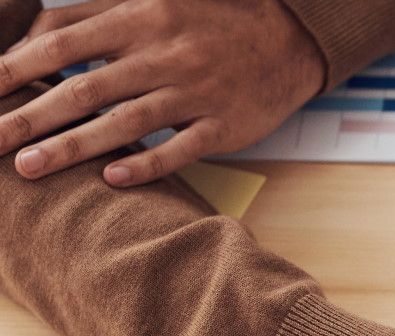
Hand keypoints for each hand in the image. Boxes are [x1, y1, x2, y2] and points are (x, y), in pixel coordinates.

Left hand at [0, 0, 323, 185]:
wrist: (288, 40)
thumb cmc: (207, 22)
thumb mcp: (149, 2)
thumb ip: (87, 17)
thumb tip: (27, 43)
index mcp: (139, 18)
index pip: (60, 42)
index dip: (14, 68)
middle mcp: (163, 55)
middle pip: (83, 88)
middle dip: (29, 117)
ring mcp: (195, 93)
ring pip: (124, 123)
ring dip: (73, 147)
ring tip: (28, 168)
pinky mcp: (224, 126)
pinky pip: (180, 149)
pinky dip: (146, 164)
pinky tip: (113, 179)